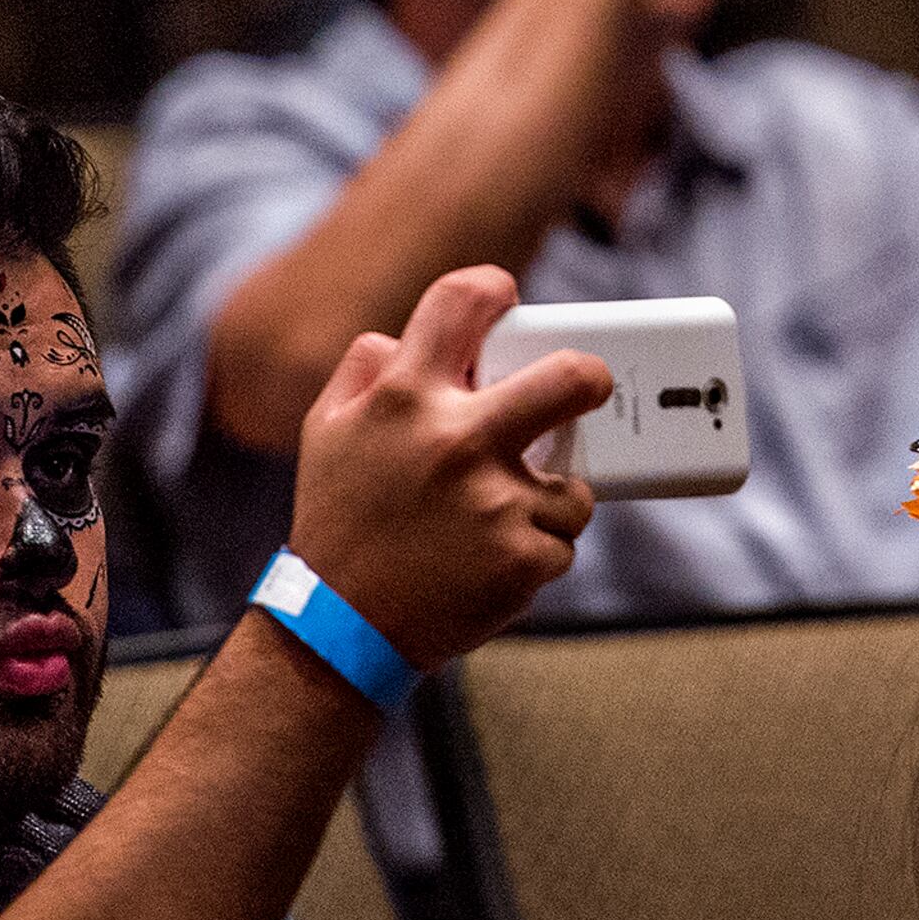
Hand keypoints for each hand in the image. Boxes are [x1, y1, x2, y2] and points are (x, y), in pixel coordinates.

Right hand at [284, 267, 607, 670]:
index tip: (506, 301)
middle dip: (591, 379)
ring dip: (547, 500)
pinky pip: (561, 540)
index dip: (492, 291)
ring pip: (573, 484)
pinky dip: (535, 551)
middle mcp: (457, 441)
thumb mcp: (326, 430)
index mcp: (405, 398)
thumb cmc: (341, 521)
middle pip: (571, 379)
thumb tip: (408, 336)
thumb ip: (367, 369)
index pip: (461, 303)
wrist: (341, 628)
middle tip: (589, 388)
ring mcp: (497, 502)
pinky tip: (490, 561)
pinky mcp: (523, 558)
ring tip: (496, 520)